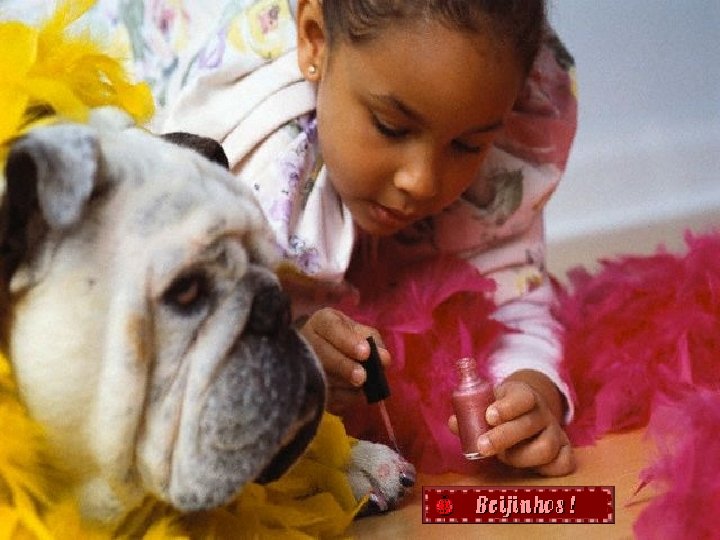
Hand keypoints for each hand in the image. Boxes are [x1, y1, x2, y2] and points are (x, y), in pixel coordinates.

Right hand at [299, 307, 389, 415]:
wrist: (324, 349)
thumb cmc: (346, 337)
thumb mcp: (359, 331)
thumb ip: (373, 341)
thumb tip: (384, 359)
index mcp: (321, 322)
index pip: (330, 327)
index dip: (347, 341)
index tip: (365, 352)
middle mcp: (306, 340)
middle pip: (321, 353)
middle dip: (344, 366)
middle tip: (362, 377)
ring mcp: (302, 363)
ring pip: (321, 376)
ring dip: (344, 384)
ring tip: (361, 387)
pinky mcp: (306, 385)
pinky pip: (323, 395)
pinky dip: (342, 398)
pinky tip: (355, 395)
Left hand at [449, 370, 574, 475]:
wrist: (531, 410)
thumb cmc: (502, 410)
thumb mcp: (487, 404)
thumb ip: (470, 414)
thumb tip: (454, 423)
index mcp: (524, 395)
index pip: (522, 397)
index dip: (507, 407)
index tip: (489, 416)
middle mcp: (542, 412)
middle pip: (529, 425)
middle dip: (503, 437)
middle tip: (482, 447)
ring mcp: (556, 431)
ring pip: (545, 448)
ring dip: (519, 457)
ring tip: (502, 456)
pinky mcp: (564, 450)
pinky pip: (563, 463)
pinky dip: (545, 469)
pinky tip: (527, 466)